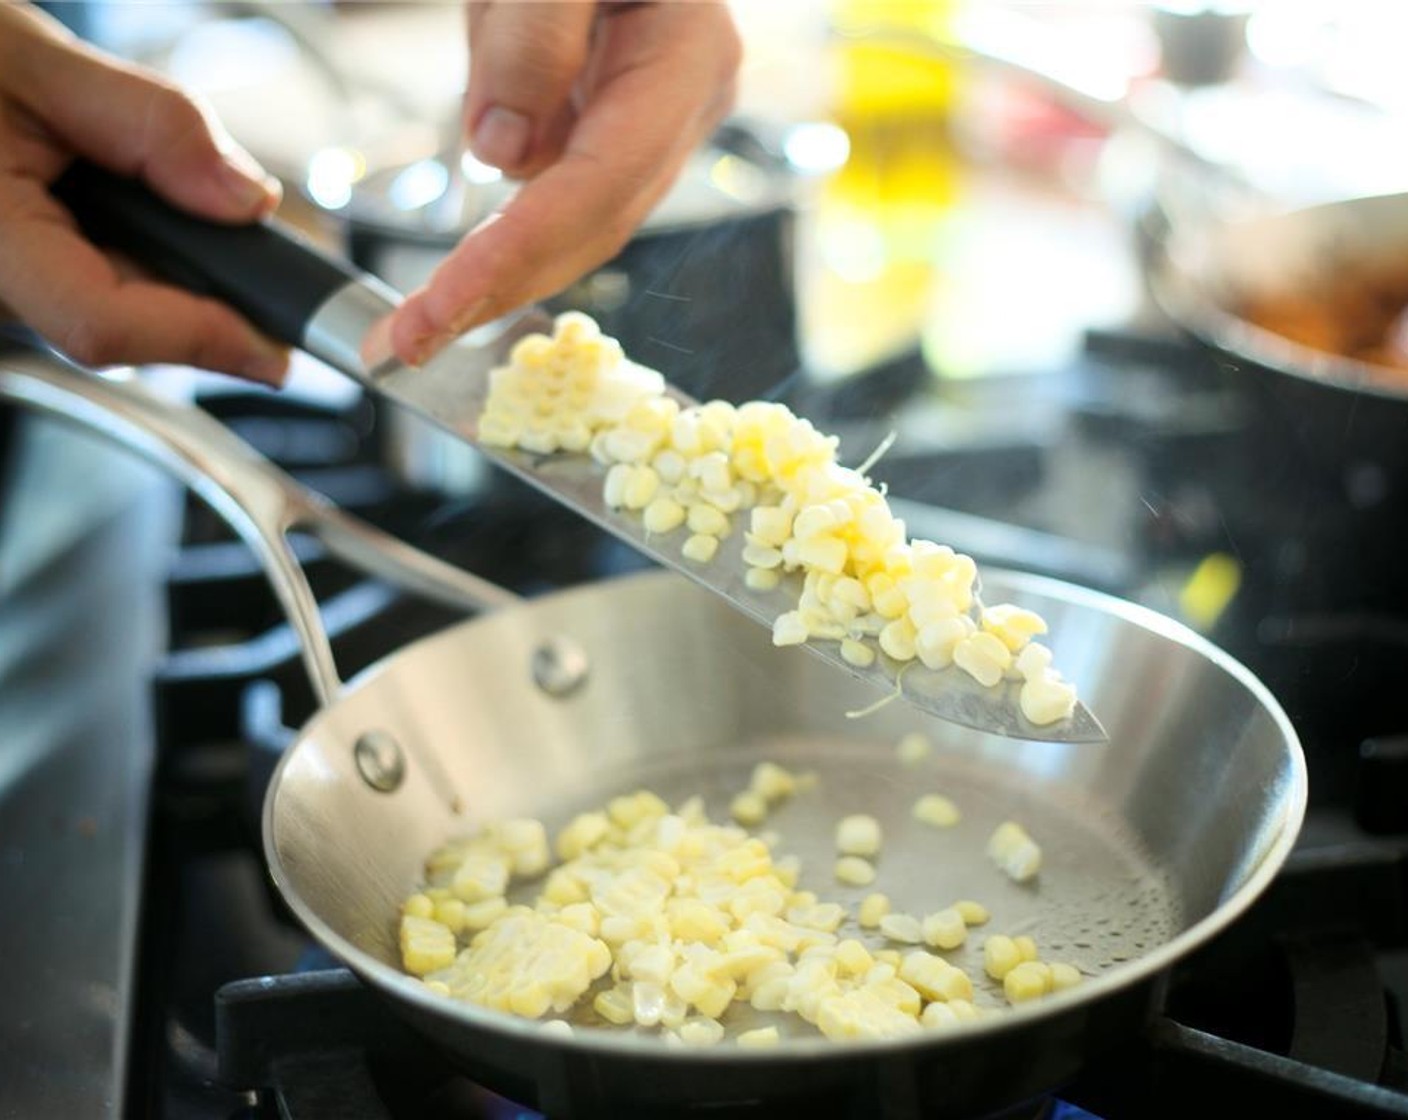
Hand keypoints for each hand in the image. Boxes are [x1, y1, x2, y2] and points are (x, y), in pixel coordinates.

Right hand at [0, 4, 288, 382]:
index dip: (200, 339)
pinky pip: (99, 288)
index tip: (280, 348)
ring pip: (121, 310)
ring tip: (193, 202)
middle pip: (130, 324)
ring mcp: (5, 293)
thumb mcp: (28, 58)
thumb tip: (246, 196)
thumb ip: (147, 125)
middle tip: (279, 253)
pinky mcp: (19, 283)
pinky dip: (147, 255)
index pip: (103, 322)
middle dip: (213, 294)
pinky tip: (150, 209)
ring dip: (181, 269)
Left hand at [386, 1, 740, 365]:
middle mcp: (683, 103)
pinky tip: (461, 268)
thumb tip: (500, 152)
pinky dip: (508, 234)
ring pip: (577, 221)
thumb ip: (533, 34)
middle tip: (409, 344)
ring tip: (420, 323)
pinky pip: (561, 190)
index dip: (514, 257)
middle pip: (592, 227)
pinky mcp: (615, 120)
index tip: (436, 312)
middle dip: (500, 292)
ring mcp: (654, 118)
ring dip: (500, 277)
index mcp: (685, 57)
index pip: (593, 186)